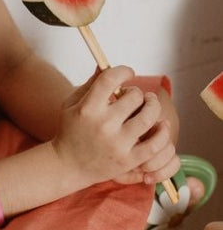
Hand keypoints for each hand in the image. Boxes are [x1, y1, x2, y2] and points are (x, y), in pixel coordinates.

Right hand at [52, 66, 172, 186]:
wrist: (68, 165)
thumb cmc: (70, 130)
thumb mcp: (71, 103)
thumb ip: (90, 84)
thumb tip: (104, 64)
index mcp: (88, 108)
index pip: (111, 79)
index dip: (123, 71)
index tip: (128, 72)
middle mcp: (104, 124)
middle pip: (134, 97)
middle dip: (136, 92)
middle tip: (133, 95)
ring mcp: (118, 144)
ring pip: (149, 117)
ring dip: (152, 106)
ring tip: (150, 104)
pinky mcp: (129, 160)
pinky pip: (155, 144)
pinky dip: (162, 132)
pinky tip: (159, 126)